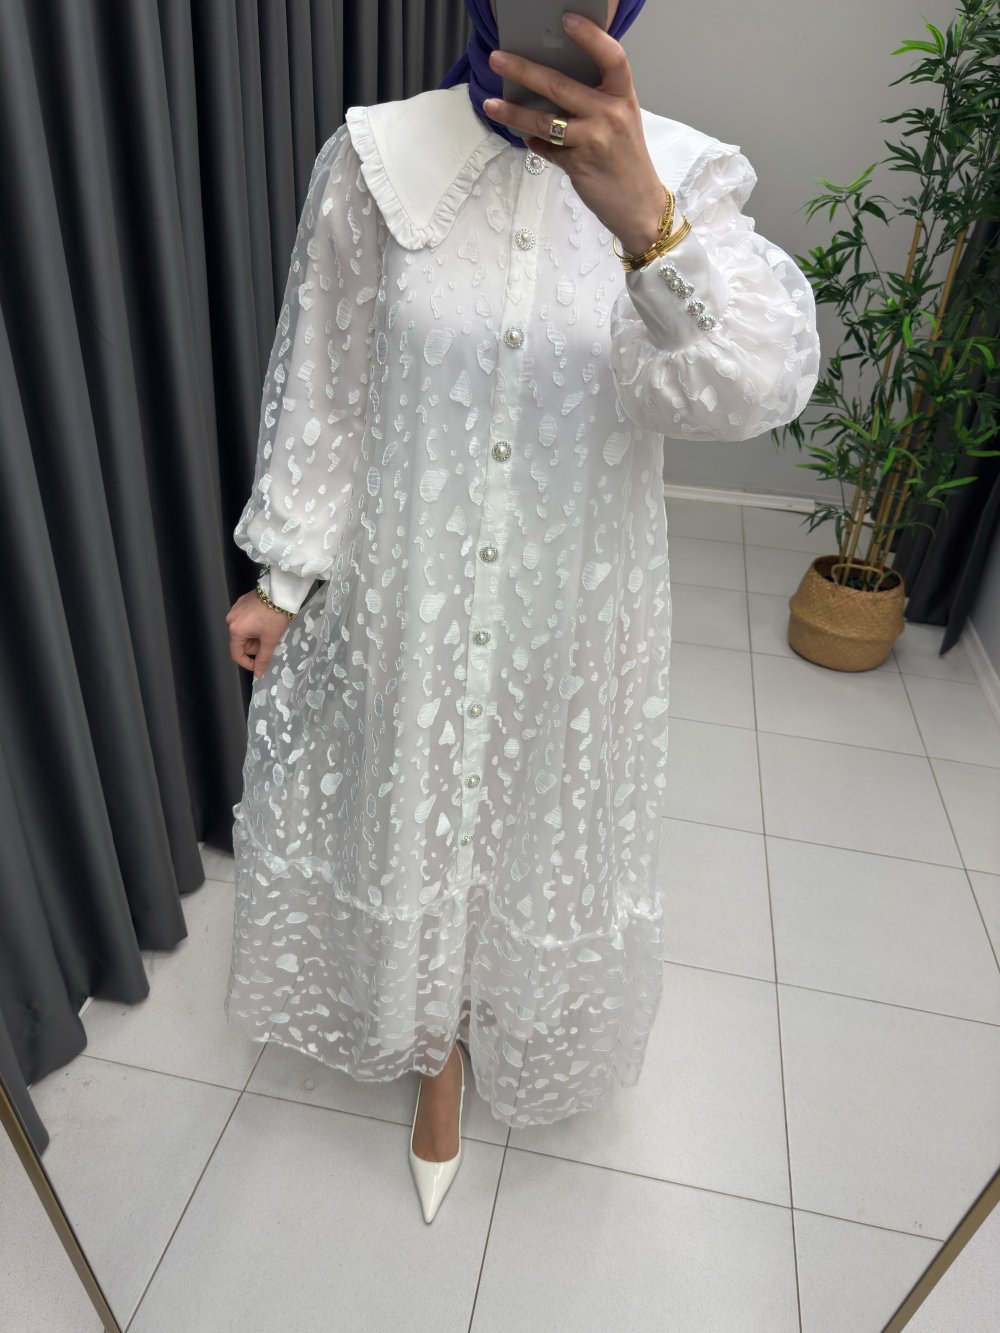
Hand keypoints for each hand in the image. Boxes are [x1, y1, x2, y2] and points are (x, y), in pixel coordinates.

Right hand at [226, 588, 291, 679]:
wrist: (281, 591)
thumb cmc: (275, 615)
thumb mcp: (270, 640)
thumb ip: (263, 658)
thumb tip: (258, 673)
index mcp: (235, 629)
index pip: (236, 654)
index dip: (248, 663)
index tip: (260, 665)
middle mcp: (231, 619)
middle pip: (241, 642)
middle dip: (256, 646)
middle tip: (271, 643)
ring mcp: (236, 609)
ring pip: (244, 631)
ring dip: (256, 636)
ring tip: (270, 631)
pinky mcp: (242, 602)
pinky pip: (246, 620)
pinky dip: (255, 625)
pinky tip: (267, 621)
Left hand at [484, 11, 665, 254]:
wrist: (639, 205)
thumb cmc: (627, 160)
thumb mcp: (622, 121)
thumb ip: (596, 101)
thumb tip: (553, 84)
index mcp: (623, 97)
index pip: (611, 57)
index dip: (590, 36)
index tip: (566, 19)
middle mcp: (610, 115)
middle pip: (560, 86)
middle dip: (524, 70)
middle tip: (498, 59)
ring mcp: (594, 141)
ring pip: (544, 121)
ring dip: (513, 112)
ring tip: (491, 104)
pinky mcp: (579, 165)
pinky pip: (546, 149)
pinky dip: (533, 143)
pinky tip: (525, 138)